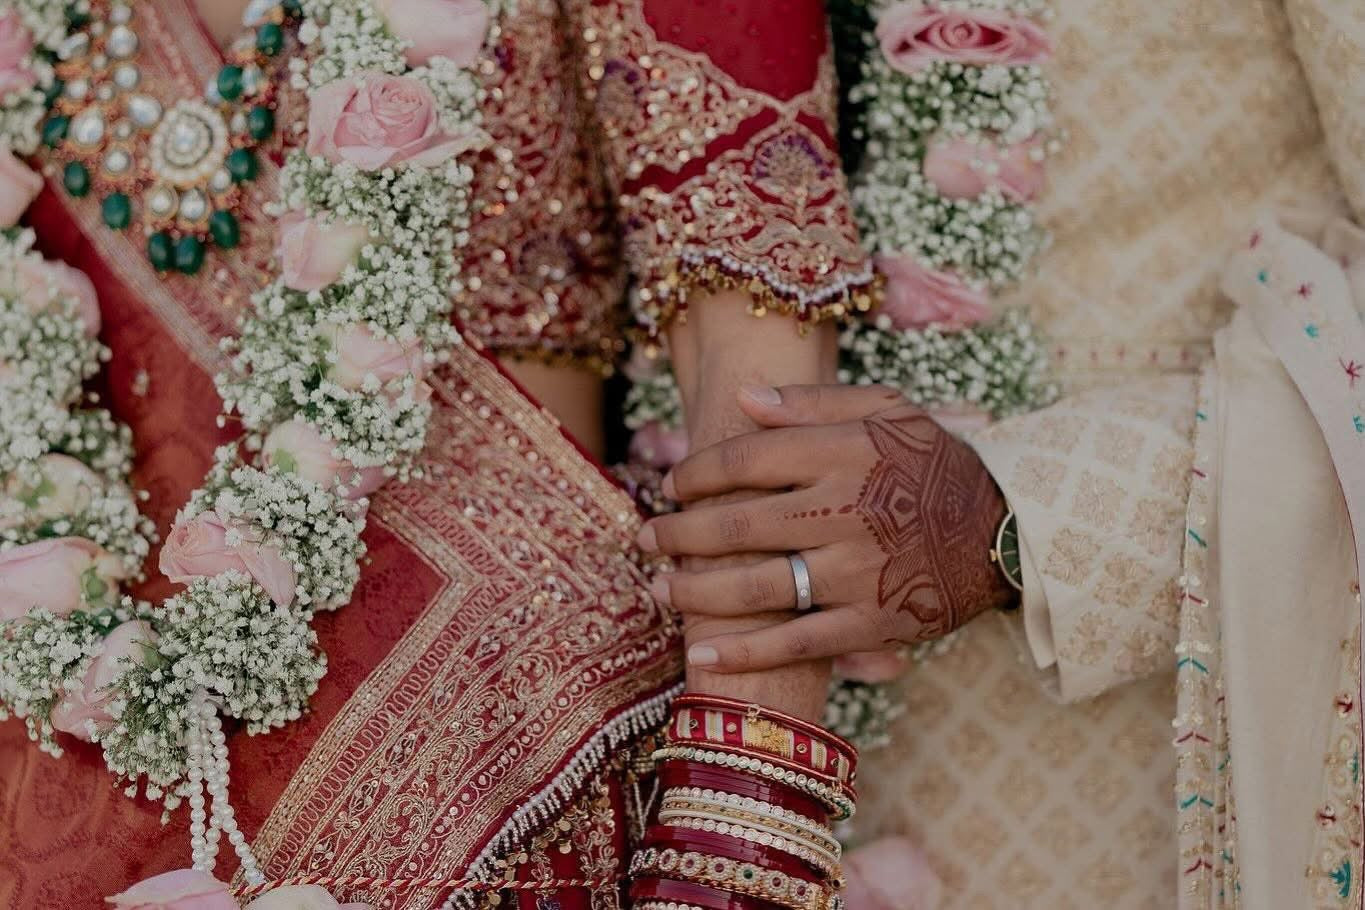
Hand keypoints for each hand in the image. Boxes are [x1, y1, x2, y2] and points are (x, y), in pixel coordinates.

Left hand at [636, 384, 1014, 672]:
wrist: (1009, 530)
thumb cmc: (934, 463)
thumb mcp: (887, 410)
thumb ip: (813, 403)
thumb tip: (742, 398)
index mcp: (841, 453)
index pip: (743, 459)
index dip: (695, 472)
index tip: (672, 483)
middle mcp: (842, 511)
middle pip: (733, 524)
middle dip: (676, 532)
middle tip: (645, 536)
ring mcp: (855, 573)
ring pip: (753, 586)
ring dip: (692, 590)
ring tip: (658, 588)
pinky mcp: (870, 623)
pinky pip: (795, 643)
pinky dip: (744, 652)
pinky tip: (701, 653)